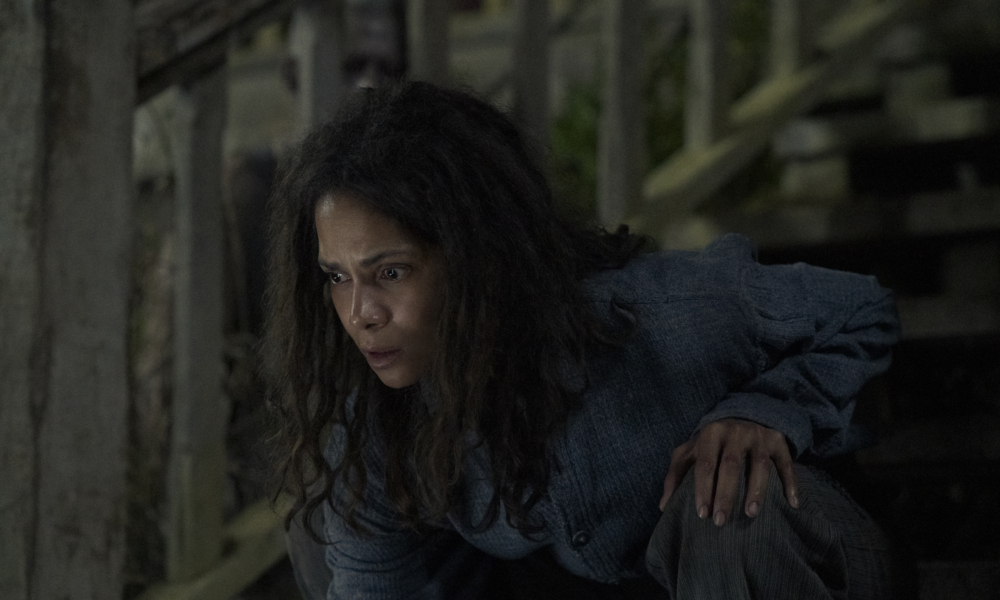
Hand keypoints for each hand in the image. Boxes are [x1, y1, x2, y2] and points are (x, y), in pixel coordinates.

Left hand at [659, 419, 798, 525]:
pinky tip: (792, 504)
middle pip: (730, 465)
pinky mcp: (779, 441)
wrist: (743, 415)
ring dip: (756, 490)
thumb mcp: (691, 452)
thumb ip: (676, 475)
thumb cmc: (712, 443)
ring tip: (750, 514)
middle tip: (720, 521)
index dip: (702, 489)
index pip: (705, 463)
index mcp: (711, 432)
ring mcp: (759, 435)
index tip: (702, 514)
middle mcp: (735, 431)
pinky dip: (790, 482)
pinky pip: (786, 463)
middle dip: (725, 494)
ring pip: (759, 464)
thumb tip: (664, 506)